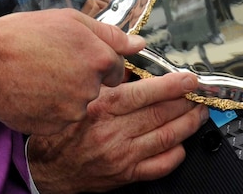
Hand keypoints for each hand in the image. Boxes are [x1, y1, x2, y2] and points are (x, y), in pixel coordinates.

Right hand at [0, 8, 145, 134]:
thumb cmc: (22, 35)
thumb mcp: (67, 20)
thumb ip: (108, 33)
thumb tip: (138, 43)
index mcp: (98, 58)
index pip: (114, 66)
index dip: (95, 59)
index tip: (76, 55)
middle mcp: (90, 87)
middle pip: (97, 86)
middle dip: (80, 77)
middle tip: (52, 64)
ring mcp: (72, 110)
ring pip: (78, 103)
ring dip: (64, 94)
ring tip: (38, 76)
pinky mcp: (54, 126)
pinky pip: (59, 118)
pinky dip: (49, 109)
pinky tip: (32, 92)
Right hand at [27, 73, 207, 192]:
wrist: (44, 167)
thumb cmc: (60, 129)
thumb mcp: (78, 96)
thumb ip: (106, 82)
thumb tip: (136, 68)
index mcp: (101, 107)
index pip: (145, 93)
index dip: (172, 85)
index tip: (188, 79)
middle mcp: (113, 131)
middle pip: (161, 114)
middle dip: (186, 102)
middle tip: (198, 94)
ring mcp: (121, 155)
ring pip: (166, 137)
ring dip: (187, 124)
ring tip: (198, 114)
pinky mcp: (125, 174)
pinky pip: (160, 165)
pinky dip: (176, 153)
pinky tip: (181, 143)